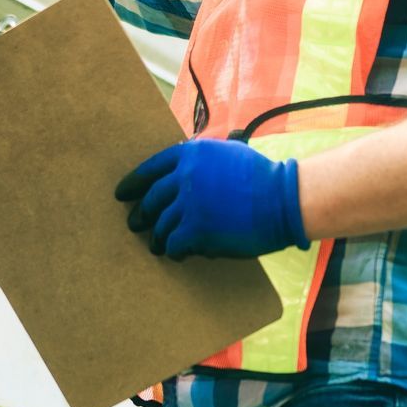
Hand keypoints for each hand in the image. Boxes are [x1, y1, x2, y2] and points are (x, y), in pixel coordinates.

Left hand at [114, 139, 309, 259]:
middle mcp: (184, 177)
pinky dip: (174, 250)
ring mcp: (189, 204)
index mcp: (190, 154)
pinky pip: (174, 243)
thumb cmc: (261, 176)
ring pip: (161, 224)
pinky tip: (176, 253)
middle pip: (152, 199)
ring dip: (157, 237)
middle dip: (141, 214)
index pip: (150, 168)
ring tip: (156, 244)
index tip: (122, 193)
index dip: (133, 182)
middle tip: (134, 223)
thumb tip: (183, 169)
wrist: (283, 199)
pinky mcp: (197, 230)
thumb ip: (201, 159)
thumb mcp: (227, 153)